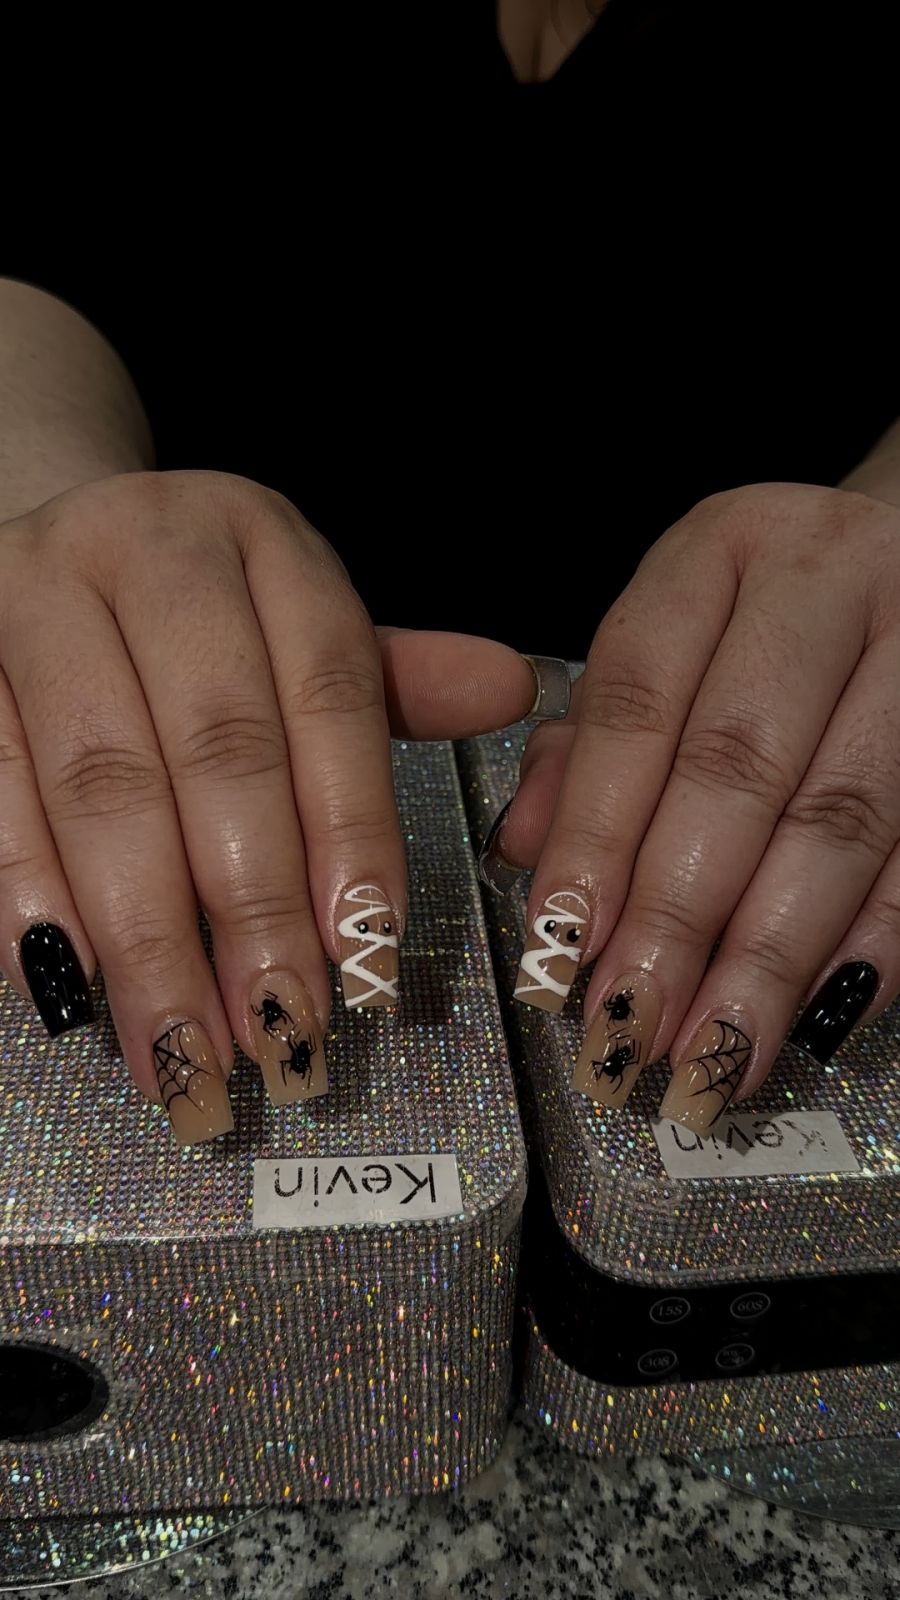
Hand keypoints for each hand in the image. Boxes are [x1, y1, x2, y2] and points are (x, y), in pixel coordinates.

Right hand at [0, 471, 537, 1141]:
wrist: (56, 544)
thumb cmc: (201, 614)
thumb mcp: (300, 623)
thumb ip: (391, 680)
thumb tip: (508, 690)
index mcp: (260, 538)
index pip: (330, 690)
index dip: (353, 830)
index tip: (369, 960)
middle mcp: (144, 548)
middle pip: (216, 745)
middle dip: (254, 906)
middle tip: (283, 1033)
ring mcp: (29, 597)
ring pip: (98, 781)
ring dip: (145, 931)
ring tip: (187, 1049)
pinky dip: (28, 895)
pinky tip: (71, 987)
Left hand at [495, 483, 899, 1131]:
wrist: (897, 557)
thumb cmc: (758, 620)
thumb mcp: (664, 641)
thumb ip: (591, 741)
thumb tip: (527, 850)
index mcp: (719, 551)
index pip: (638, 701)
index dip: (595, 832)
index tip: (559, 944)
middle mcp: (826, 580)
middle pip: (739, 767)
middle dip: (677, 916)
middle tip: (629, 1025)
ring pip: (842, 819)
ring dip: (771, 955)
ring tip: (712, 1054)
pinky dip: (875, 940)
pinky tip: (821, 1012)